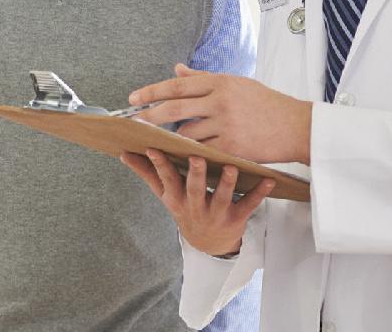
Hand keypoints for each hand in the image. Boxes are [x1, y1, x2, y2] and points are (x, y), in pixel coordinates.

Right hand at [121, 149, 274, 255]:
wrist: (209, 244)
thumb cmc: (185, 207)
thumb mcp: (164, 194)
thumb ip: (146, 173)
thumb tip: (123, 153)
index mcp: (176, 197)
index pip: (166, 179)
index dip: (160, 164)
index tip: (154, 147)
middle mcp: (195, 206)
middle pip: (195, 189)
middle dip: (196, 174)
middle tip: (197, 157)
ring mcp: (216, 213)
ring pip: (223, 197)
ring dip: (228, 183)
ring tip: (232, 167)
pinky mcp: (237, 218)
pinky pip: (250, 205)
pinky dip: (259, 193)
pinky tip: (268, 179)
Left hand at [129, 64, 312, 163]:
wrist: (296, 126)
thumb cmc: (266, 103)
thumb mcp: (237, 83)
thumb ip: (204, 79)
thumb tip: (176, 69)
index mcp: (220, 82)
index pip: (178, 85)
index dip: (153, 91)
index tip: (134, 98)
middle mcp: (220, 101)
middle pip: (175, 108)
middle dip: (151, 115)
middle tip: (134, 122)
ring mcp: (226, 124)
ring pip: (187, 133)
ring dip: (172, 139)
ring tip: (162, 141)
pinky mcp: (232, 146)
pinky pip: (203, 151)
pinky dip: (191, 153)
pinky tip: (181, 155)